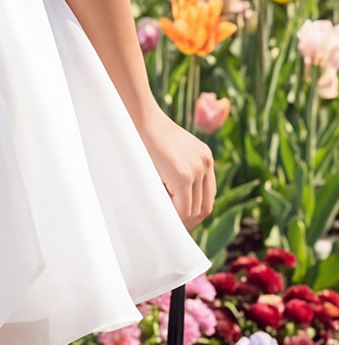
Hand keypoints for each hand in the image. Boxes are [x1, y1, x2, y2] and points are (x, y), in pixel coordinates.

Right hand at [135, 104, 216, 231]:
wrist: (138, 115)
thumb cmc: (145, 132)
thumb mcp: (168, 152)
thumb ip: (176, 171)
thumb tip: (171, 201)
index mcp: (204, 158)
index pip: (207, 195)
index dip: (195, 211)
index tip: (180, 219)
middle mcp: (206, 163)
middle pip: (206, 205)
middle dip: (191, 221)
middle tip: (174, 229)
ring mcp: (197, 168)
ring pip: (196, 209)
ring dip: (182, 221)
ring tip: (167, 225)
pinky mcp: (183, 174)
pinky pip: (183, 206)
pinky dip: (175, 217)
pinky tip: (162, 217)